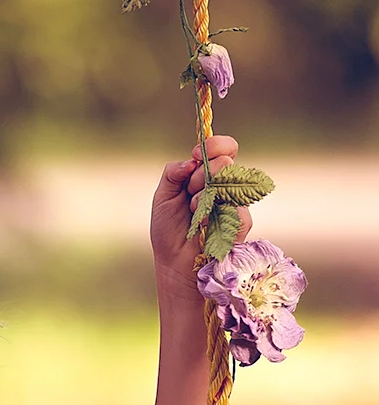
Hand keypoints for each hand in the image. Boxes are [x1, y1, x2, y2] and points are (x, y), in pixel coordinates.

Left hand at [149, 135, 251, 294]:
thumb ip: (173, 172)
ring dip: (205, 193)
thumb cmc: (168, 228)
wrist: (174, 260)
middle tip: (191, 188)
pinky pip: (234, 207)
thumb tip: (191, 161)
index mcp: (205, 175)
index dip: (214, 145)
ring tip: (193, 209)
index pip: (222, 149)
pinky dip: (212, 213)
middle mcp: (223, 185)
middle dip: (205, 172)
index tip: (197, 153)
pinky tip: (202, 222)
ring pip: (230, 182)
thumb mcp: (163, 195)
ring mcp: (235, 202)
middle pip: (227, 161)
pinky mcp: (241, 220)